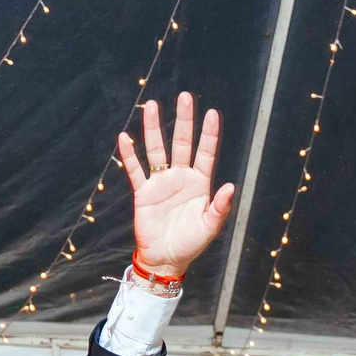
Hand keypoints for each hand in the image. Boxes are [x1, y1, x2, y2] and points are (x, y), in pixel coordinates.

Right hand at [118, 92, 235, 279]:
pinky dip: (129, 155)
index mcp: (200, 183)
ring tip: (152, 106)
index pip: (205, 153)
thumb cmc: (191, 244)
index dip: (209, 134)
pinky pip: (135, 170)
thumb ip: (220, 208)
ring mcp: (161, 183)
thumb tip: (231, 186)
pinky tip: (124, 138)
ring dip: (154, 129)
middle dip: (184, 121)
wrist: (165, 259)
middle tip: (184, 97)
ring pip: (157, 150)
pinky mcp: (144, 192)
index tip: (212, 113)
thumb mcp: (209, 228)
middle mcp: (181, 177)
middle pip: (182, 143)